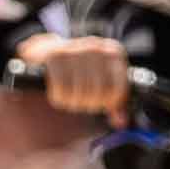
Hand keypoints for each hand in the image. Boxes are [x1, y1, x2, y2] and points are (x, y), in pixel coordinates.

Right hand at [16, 33, 130, 126]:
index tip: (100, 103)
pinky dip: (60, 98)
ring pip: (80, 93)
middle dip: (88, 103)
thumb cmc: (80, 71)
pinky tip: (59, 93)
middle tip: (82, 101)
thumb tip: (120, 121)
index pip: (117, 89)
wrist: (49, 52)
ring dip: (73, 102)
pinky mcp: (56, 55)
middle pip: (97, 93)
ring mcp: (76, 49)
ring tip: (70, 97)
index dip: (108, 103)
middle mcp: (96, 48)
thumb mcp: (102, 82)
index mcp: (114, 52)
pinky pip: (61, 90)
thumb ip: (114, 103)